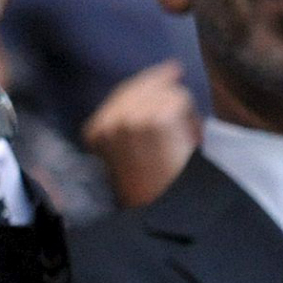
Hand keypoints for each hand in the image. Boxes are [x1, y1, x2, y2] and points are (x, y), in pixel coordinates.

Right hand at [81, 60, 200, 208]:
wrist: (168, 210)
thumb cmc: (151, 189)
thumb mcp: (129, 151)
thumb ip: (132, 116)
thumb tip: (165, 73)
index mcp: (94, 129)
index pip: (124, 89)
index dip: (151, 84)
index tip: (169, 87)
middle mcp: (107, 121)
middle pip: (143, 84)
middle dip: (165, 93)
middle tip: (178, 109)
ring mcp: (130, 119)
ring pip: (165, 90)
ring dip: (179, 108)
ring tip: (183, 136)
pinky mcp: (154, 119)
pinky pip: (179, 98)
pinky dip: (189, 117)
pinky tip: (188, 139)